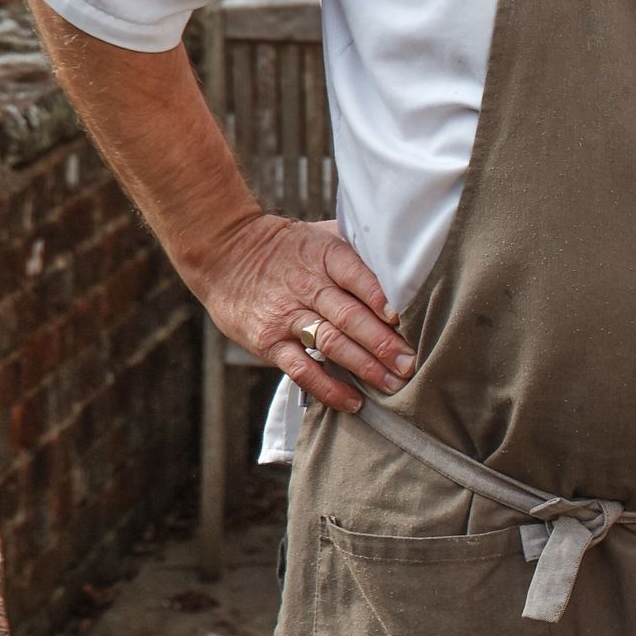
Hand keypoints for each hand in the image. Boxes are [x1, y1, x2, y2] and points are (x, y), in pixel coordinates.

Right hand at [189, 212, 414, 414]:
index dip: (381, 297)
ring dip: (365, 367)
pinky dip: (329, 388)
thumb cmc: (285, 246)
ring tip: (393, 383)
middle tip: (410, 363)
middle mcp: (307, 286)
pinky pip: (302, 369)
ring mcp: (287, 316)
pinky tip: (354, 402)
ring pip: (331, 344)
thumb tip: (404, 262)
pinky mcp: (270, 342)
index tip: (404, 318)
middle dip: (383, 343)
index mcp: (325, 255)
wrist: (225, 253)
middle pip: (350, 316)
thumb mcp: (320, 234)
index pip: (357, 276)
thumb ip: (357, 247)